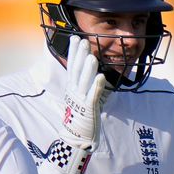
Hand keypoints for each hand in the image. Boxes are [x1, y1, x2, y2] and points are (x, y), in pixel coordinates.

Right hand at [61, 35, 107, 149]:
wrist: (76, 136)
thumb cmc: (80, 116)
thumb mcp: (78, 96)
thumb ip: (82, 82)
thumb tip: (87, 69)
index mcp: (71, 87)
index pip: (71, 65)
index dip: (73, 52)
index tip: (75, 38)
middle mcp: (74, 91)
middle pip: (76, 70)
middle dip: (80, 55)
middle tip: (83, 41)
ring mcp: (81, 99)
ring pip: (84, 81)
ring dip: (88, 69)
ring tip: (92, 56)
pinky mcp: (89, 108)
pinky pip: (94, 95)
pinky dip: (97, 86)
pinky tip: (102, 77)